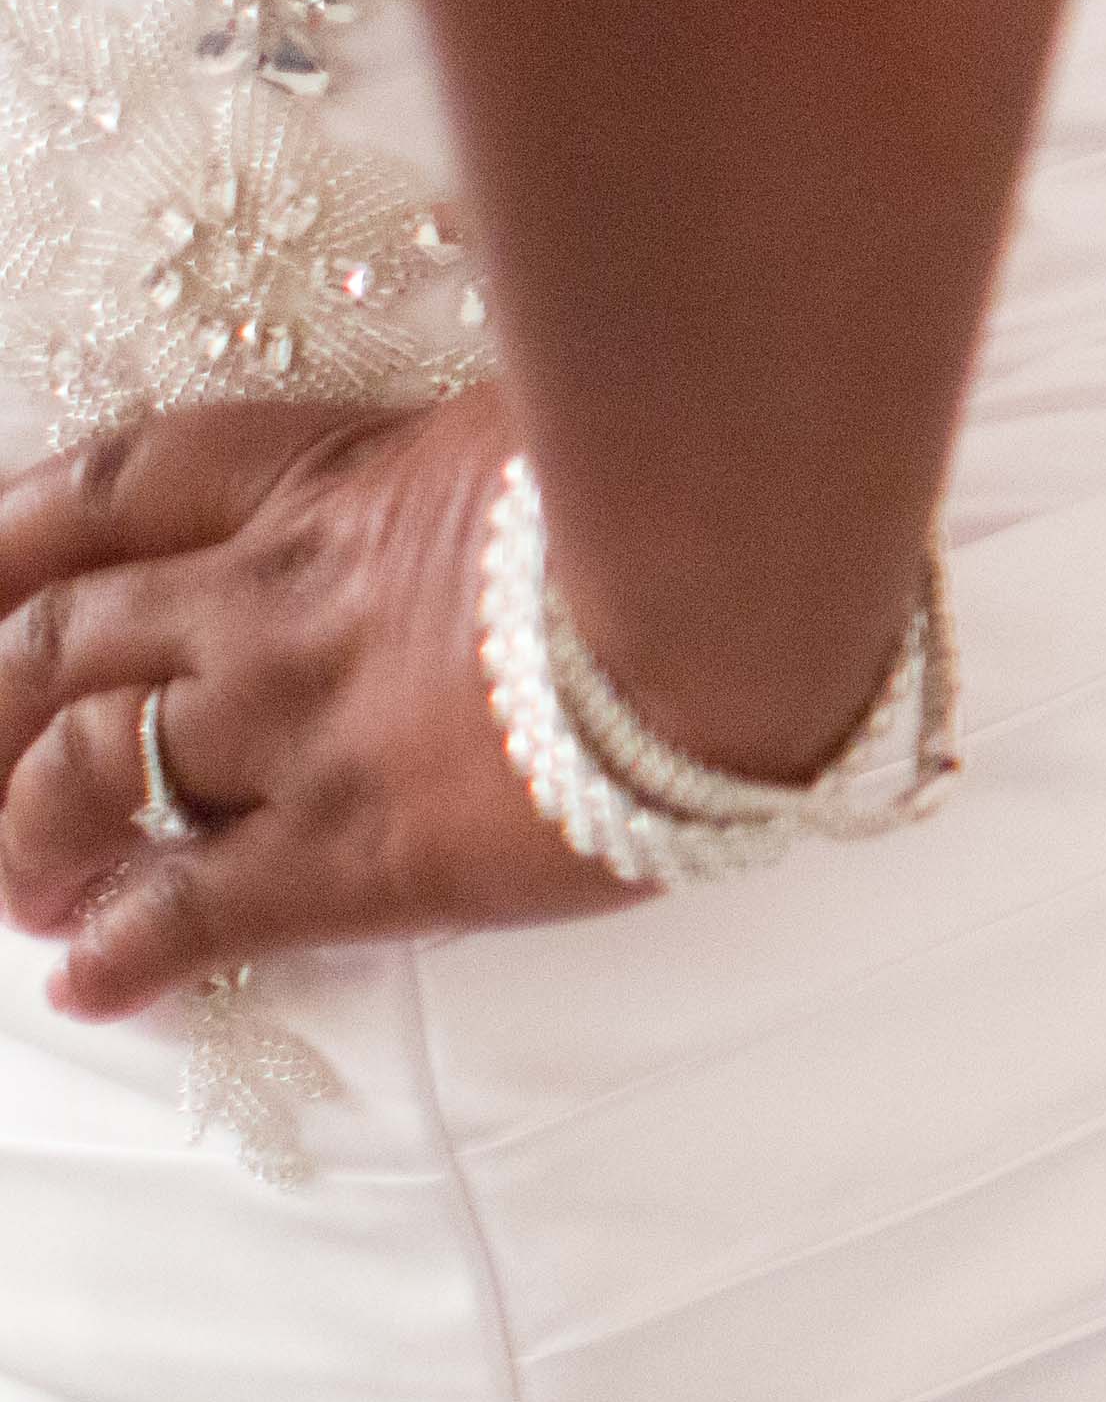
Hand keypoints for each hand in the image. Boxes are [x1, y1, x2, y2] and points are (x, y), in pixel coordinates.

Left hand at [0, 388, 642, 1021]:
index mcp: (333, 482)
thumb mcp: (559, 418)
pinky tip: (93, 983)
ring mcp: (301, 727)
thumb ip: (494, 450)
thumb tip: (512, 441)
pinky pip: (194, 908)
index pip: (119, 488)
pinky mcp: (354, 850)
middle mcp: (277, 598)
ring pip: (87, 772)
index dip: (20, 531)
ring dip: (27, 831)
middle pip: (59, 640)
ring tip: (24, 888)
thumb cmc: (688, 480)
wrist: (738, 582)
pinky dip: (123, 949)